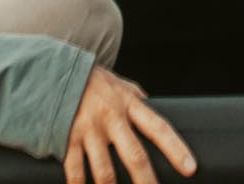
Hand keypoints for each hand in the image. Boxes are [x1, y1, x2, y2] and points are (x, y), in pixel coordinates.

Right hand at [63, 67, 195, 183]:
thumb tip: (153, 111)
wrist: (54, 71)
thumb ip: (137, 99)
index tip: (190, 169)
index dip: (176, 149)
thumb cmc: (93, 81)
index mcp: (129, 104)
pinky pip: (75, 171)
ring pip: (105, 170)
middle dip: (146, 181)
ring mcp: (88, 130)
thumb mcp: (121, 85)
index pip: (158, 128)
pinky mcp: (67, 139)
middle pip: (134, 155)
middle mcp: (111, 118)